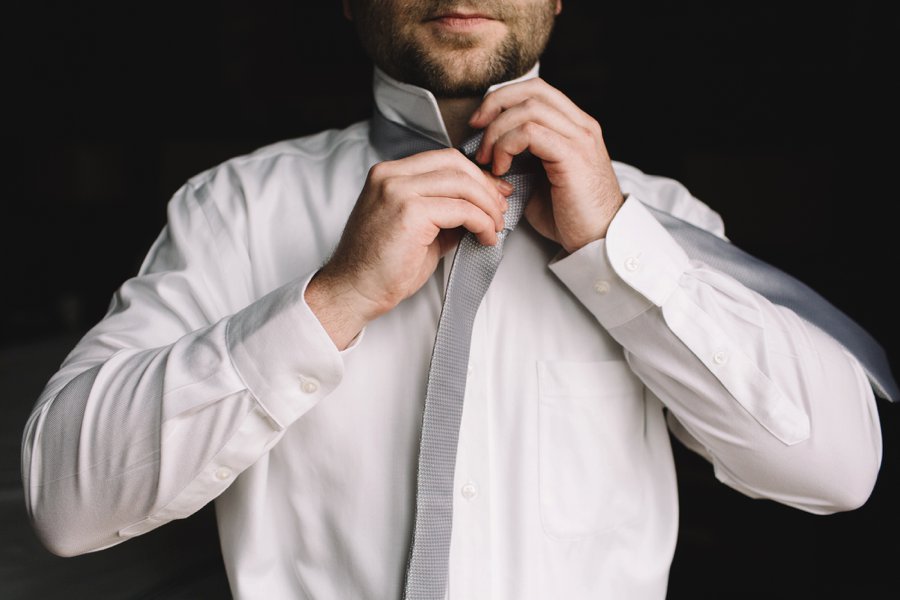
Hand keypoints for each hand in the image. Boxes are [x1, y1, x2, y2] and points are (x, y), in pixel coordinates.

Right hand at [306, 148, 510, 347]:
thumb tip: (479, 209)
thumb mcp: (417, 229)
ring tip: (495, 227)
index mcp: (389, 174)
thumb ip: (443, 213)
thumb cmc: (380, 267)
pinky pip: (461, 209)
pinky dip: (481, 222)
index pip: (443, 159)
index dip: (475, 174)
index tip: (494, 192)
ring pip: (462, 183)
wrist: (354, 290)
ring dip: (487, 206)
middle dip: (485, 185)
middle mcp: (391, 176)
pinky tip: (485, 237)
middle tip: (501, 208)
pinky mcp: (410, 212)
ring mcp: (398, 191)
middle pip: (455, 163)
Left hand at [468, 78, 623, 253]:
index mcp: (575, 126)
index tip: (480, 122)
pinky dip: (507, 145)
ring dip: (498, 131)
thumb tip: (486, 152)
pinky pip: (531, 132)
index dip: (504, 98)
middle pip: (531, 90)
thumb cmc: (570, 216)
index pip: (537, 90)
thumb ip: (521, 157)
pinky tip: (501, 168)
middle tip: (475, 130)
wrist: (598, 240)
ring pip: (528, 108)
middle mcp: (581, 126)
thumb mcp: (539, 179)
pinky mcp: (573, 156)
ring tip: (488, 159)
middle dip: (495, 105)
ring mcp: (580, 138)